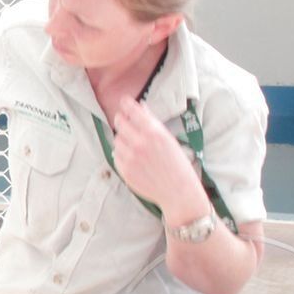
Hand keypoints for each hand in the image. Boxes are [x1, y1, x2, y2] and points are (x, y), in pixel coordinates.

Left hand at [110, 98, 205, 223]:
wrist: (177, 191)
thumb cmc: (176, 164)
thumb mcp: (168, 139)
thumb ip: (152, 123)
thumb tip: (140, 107)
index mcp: (154, 133)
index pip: (132, 111)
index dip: (126, 104)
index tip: (124, 101)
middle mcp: (140, 143)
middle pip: (120, 123)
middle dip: (121, 119)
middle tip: (124, 120)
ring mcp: (130, 158)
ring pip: (116, 139)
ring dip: (122, 138)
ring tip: (133, 144)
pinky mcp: (125, 170)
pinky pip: (116, 155)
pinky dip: (121, 153)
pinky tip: (132, 157)